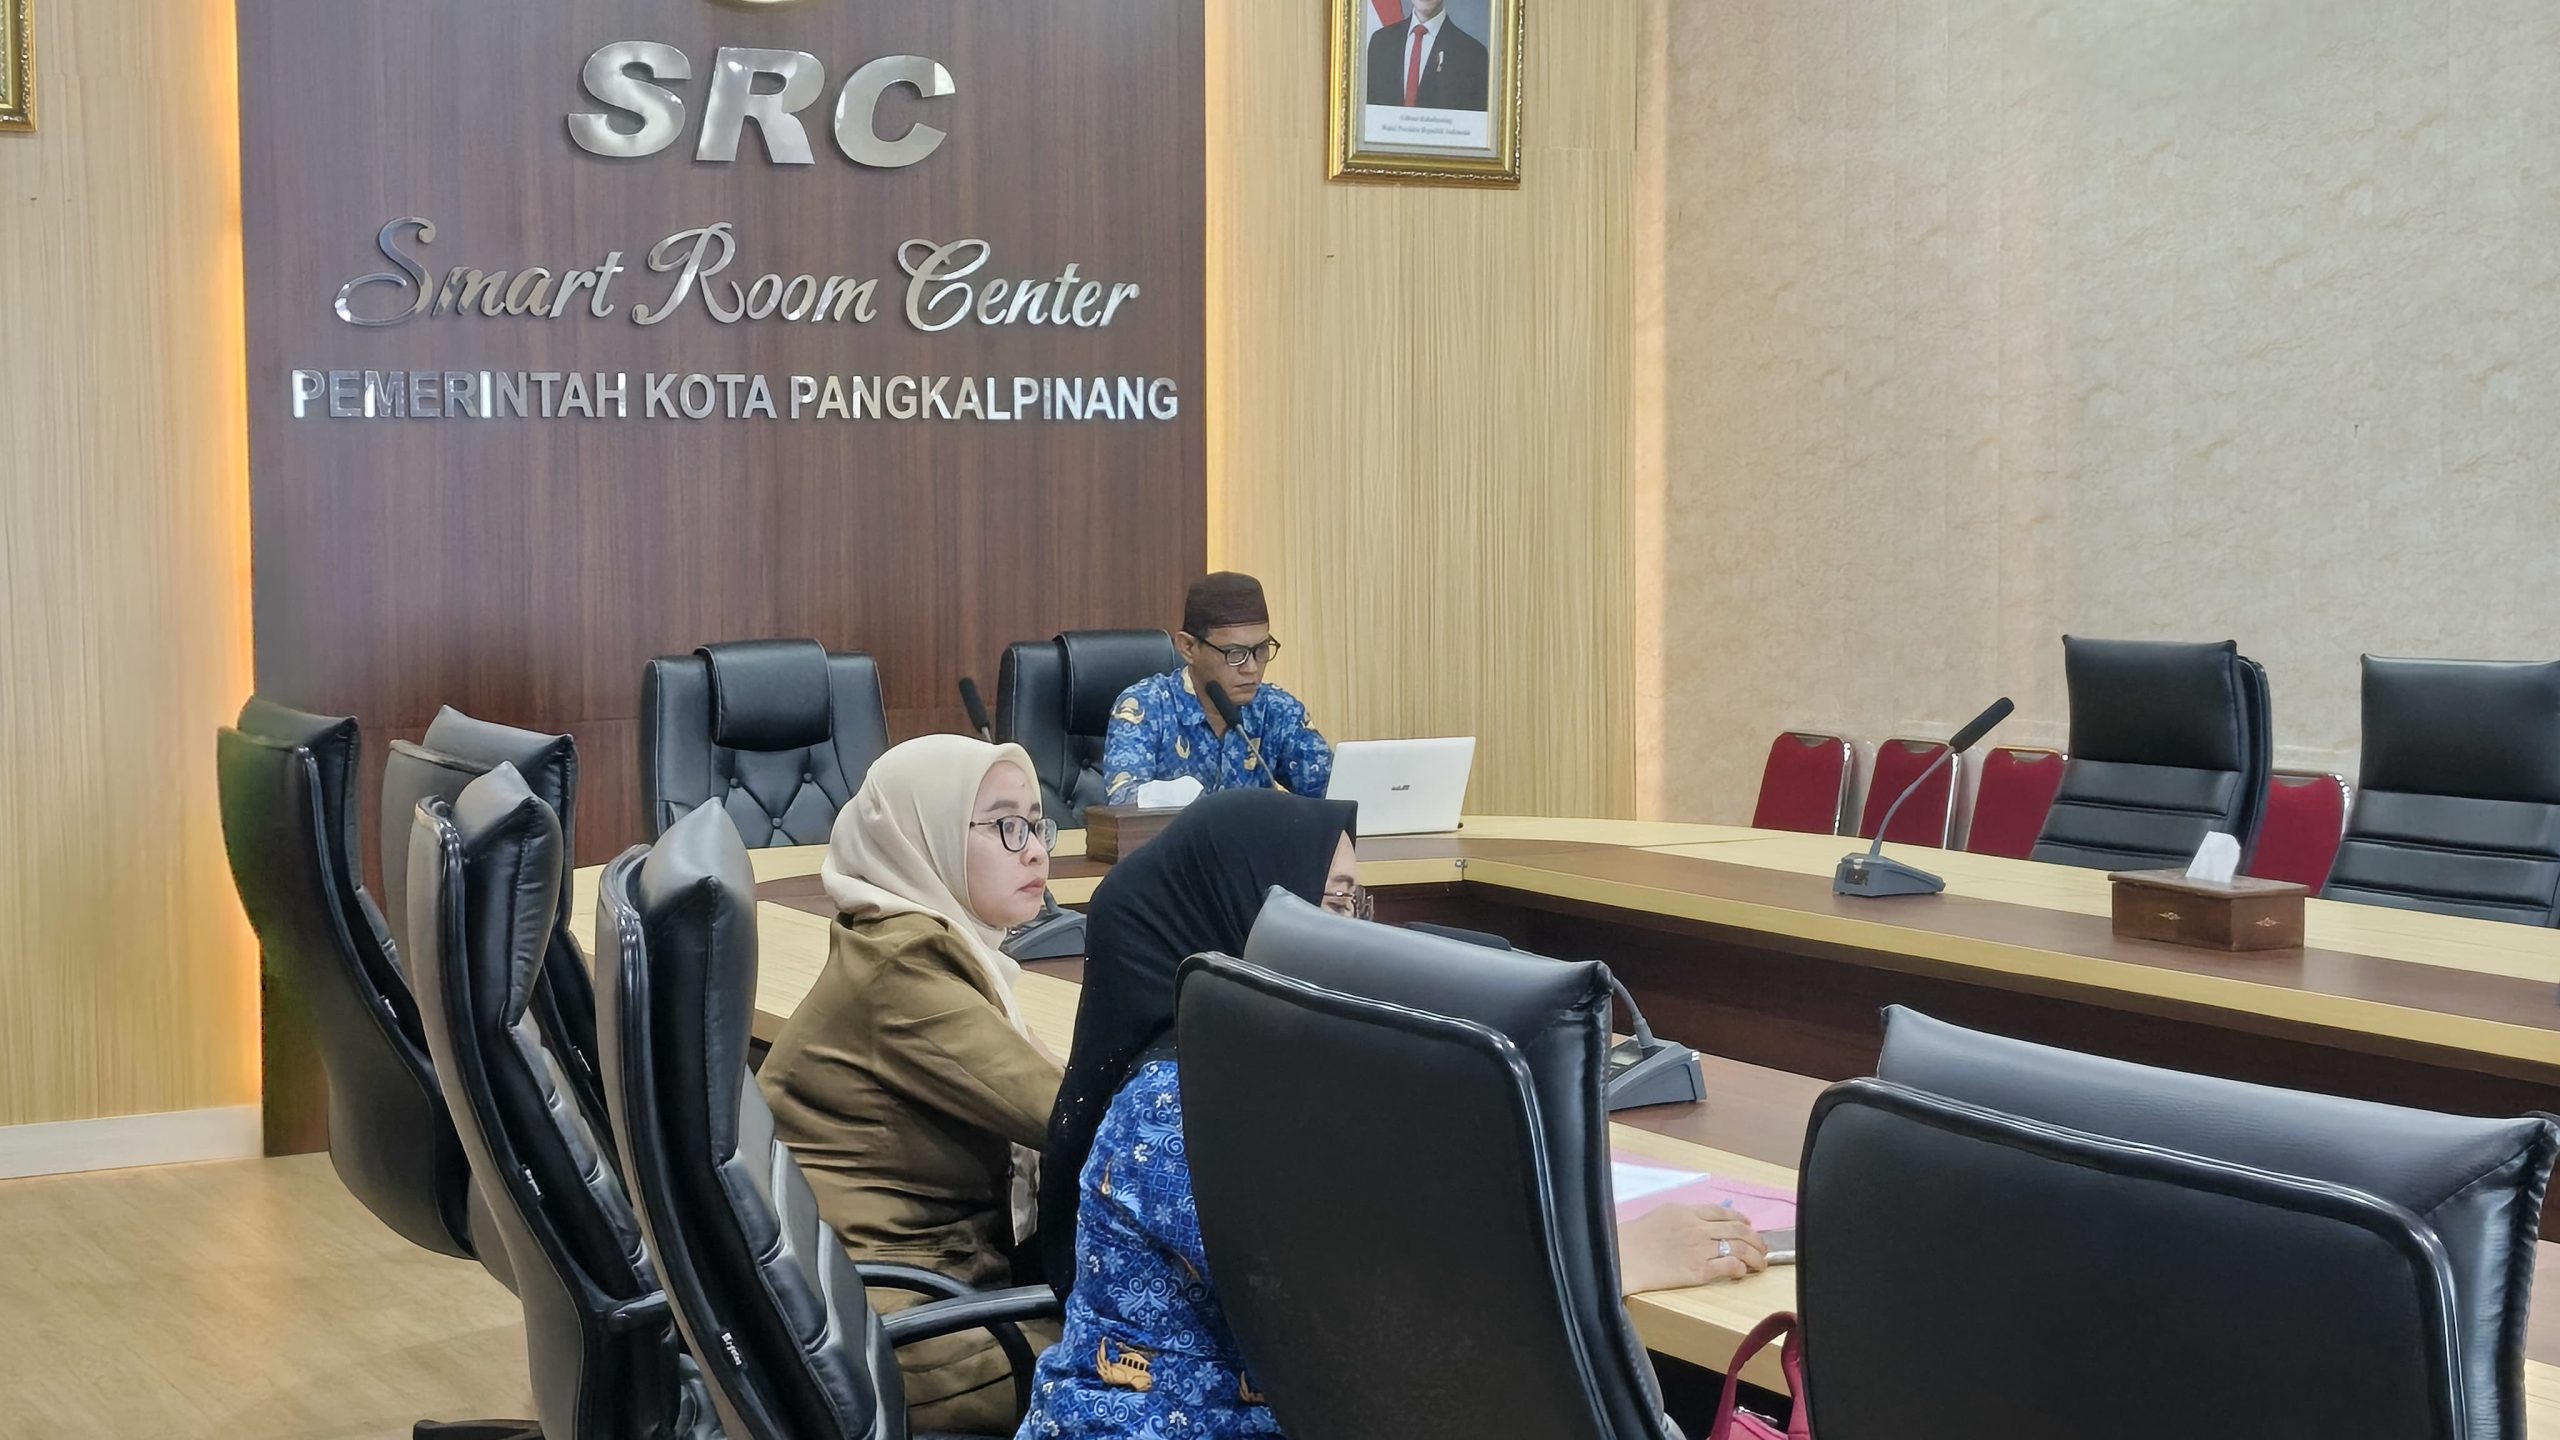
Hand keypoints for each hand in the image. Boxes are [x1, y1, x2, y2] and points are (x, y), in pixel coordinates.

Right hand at [1616, 1204, 1769, 1294]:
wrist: (1624, 1257)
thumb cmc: (1634, 1238)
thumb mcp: (1660, 1216)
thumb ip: (1682, 1217)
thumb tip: (1700, 1223)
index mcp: (1687, 1211)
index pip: (1722, 1212)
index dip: (1740, 1219)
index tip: (1749, 1225)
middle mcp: (1698, 1228)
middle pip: (1737, 1229)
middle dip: (1755, 1238)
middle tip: (1762, 1247)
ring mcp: (1700, 1249)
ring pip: (1739, 1248)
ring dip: (1755, 1255)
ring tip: (1760, 1263)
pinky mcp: (1699, 1271)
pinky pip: (1729, 1266)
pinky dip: (1741, 1268)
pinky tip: (1744, 1272)